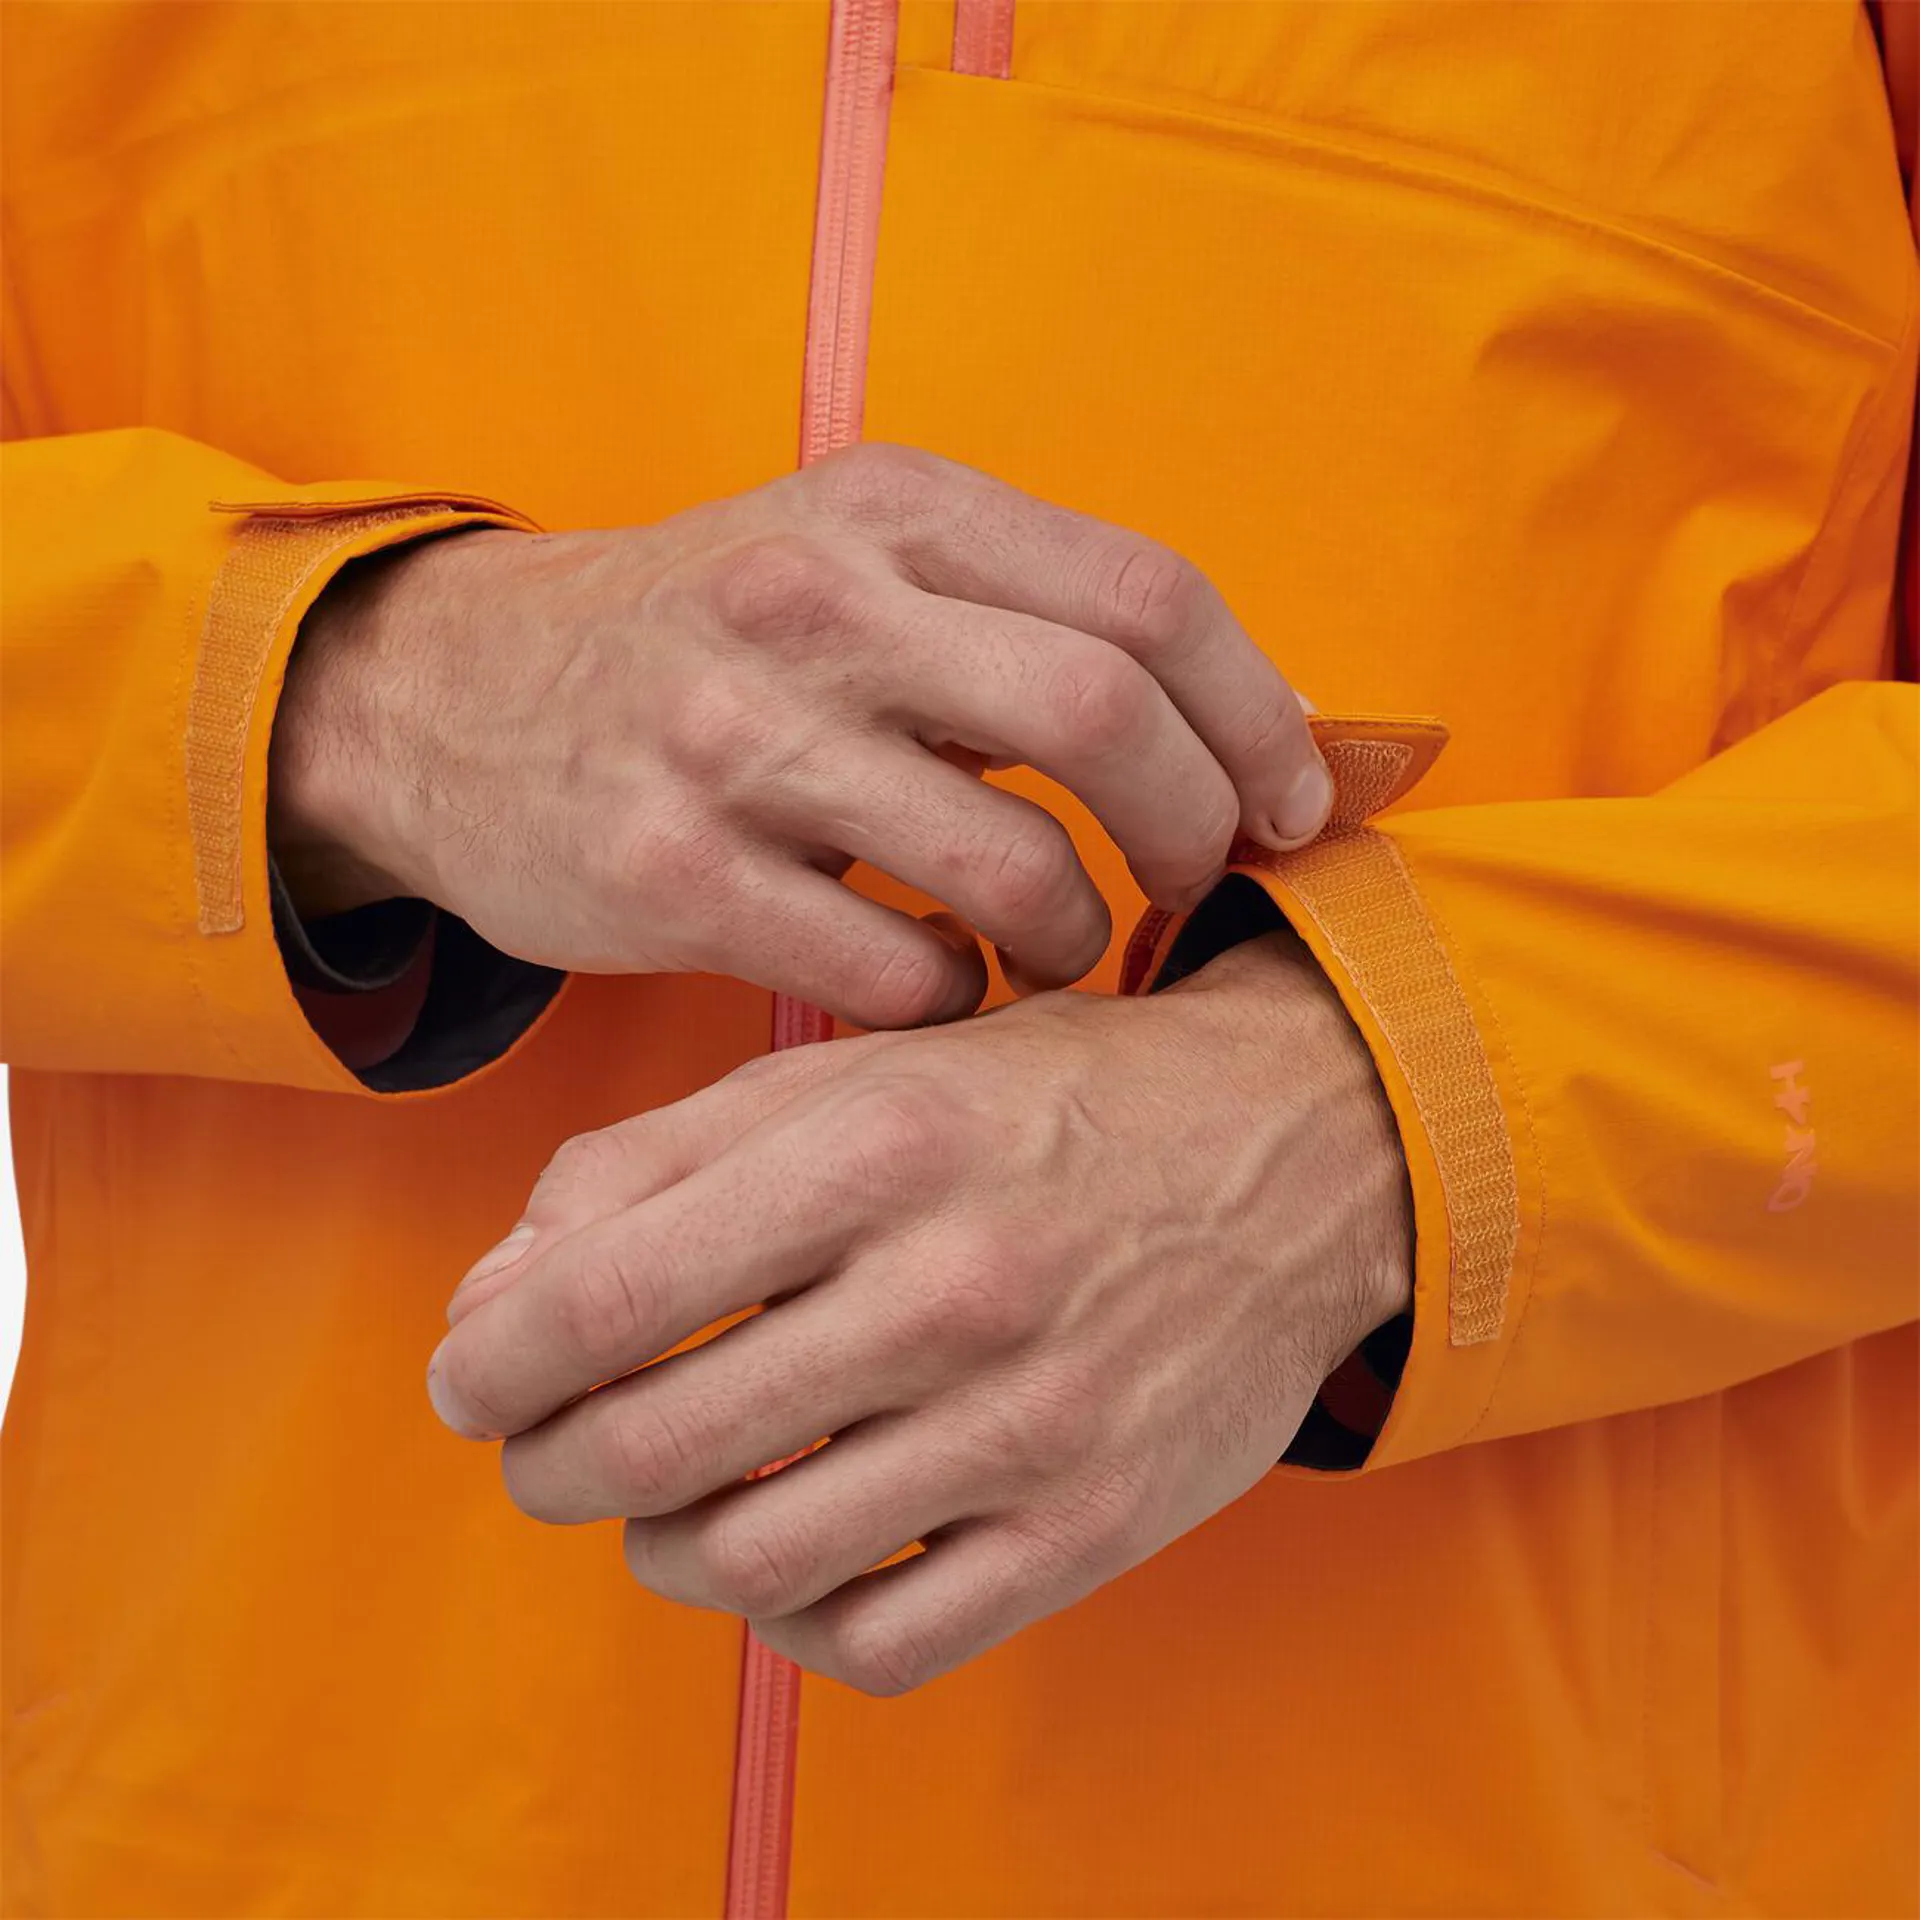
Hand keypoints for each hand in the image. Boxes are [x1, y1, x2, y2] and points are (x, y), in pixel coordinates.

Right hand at [271, 446, 1329, 1027]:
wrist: (452, 697)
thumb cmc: (705, 644)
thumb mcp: (847, 561)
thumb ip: (1015, 615)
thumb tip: (1230, 730)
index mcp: (890, 508)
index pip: (1148, 595)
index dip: (1257, 712)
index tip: (1291, 800)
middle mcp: (813, 601)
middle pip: (1101, 717)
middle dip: (1191, 828)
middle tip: (1193, 885)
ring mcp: (731, 738)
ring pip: (1006, 866)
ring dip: (1073, 935)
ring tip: (1060, 948)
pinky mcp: (665, 871)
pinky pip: (888, 969)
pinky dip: (952, 996)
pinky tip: (937, 983)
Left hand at [426, 932, 1411, 1694]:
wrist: (1298, 1149)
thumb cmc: (1048, 1102)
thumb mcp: (860, 1069)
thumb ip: (661, 1157)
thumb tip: (495, 1294)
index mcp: (883, 1146)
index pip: (608, 1294)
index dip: (493, 1360)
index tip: (470, 1379)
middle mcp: (959, 1286)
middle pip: (656, 1443)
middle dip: (550, 1463)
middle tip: (545, 1449)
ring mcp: (1035, 1421)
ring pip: (754, 1560)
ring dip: (661, 1546)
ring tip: (665, 1502)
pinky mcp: (1096, 1526)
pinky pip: (886, 1641)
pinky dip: (794, 1618)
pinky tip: (790, 1552)